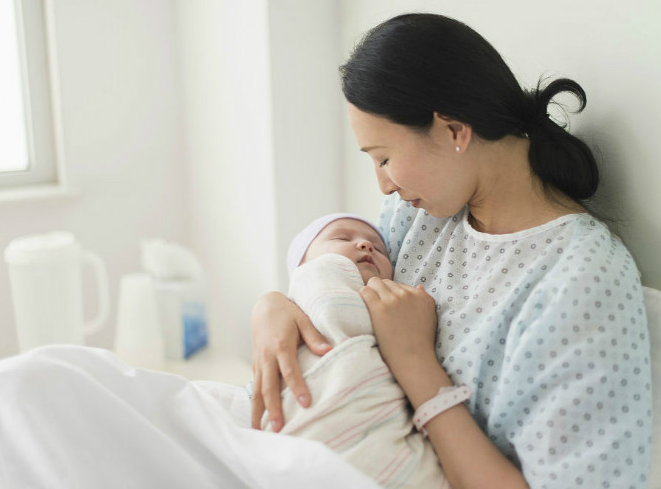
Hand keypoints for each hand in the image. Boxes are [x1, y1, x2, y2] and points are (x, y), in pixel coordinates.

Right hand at [250, 291, 331, 430]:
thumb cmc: (286, 313)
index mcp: (280, 345)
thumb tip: (329, 351)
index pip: (289, 370)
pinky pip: (254, 387)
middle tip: (279, 428)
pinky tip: (258, 418)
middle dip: (273, 408)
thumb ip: (314, 337)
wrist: (264, 306)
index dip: (297, 387)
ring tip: (260, 430)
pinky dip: (255, 403)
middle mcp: (267, 356)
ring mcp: (259, 362)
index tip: (305, 403)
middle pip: (269, 386)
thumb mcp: (302, 319)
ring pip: (257, 390)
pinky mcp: (256, 365)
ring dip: (259, 411)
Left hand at [359, 279, 437, 378]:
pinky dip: (363, 296)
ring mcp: (393, 300)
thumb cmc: (420, 342)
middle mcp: (407, 295)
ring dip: (371, 292)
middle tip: (377, 305)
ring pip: (375, 283)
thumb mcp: (430, 317)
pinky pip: (365, 291)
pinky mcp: (379, 307)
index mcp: (421, 296)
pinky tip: (363, 306)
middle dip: (381, 291)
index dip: (392, 295)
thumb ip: (424, 299)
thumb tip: (418, 286)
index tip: (389, 307)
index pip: (400, 285)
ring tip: (370, 305)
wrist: (412, 358)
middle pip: (386, 282)